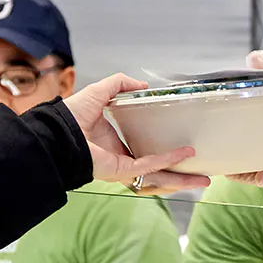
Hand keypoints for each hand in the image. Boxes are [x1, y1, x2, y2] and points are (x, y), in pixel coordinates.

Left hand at [63, 74, 207, 194]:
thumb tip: (143, 86)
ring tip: (204, 179)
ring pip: (158, 176)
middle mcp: (122, 157)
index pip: (146, 150)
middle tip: (203, 173)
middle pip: (158, 169)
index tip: (185, 146)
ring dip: (182, 178)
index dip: (165, 150)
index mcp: (115, 143)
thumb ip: (120, 84)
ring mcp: (123, 166)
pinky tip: (184, 153)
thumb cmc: (72, 115)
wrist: (59, 130)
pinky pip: (149, 166)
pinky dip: (167, 160)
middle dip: (181, 174)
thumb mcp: (100, 91)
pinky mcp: (122, 170)